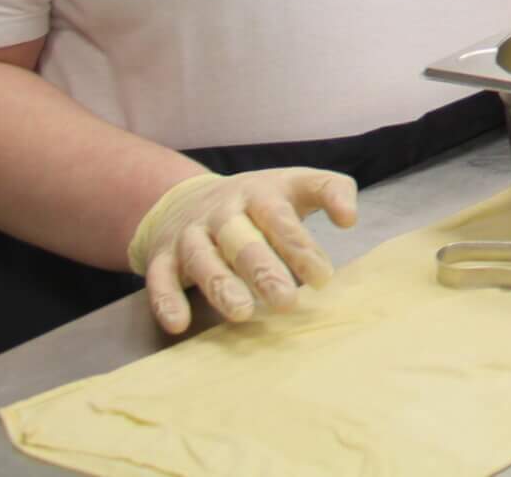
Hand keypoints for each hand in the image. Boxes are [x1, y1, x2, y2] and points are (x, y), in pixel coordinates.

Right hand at [127, 168, 357, 335]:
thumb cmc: (260, 201)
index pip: (281, 218)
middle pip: (242, 240)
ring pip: (203, 259)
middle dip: (264, 271)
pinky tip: (178, 324)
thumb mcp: (296, 185)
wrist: (186, 200)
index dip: (301, 246)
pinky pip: (160, 279)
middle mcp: (223, 212)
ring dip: (221, 286)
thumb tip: (350, 217)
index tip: (323, 278)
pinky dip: (166, 300)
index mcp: (260, 193)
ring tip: (242, 313)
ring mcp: (191, 234)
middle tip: (287, 301)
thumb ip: (331, 191)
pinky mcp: (163, 257)